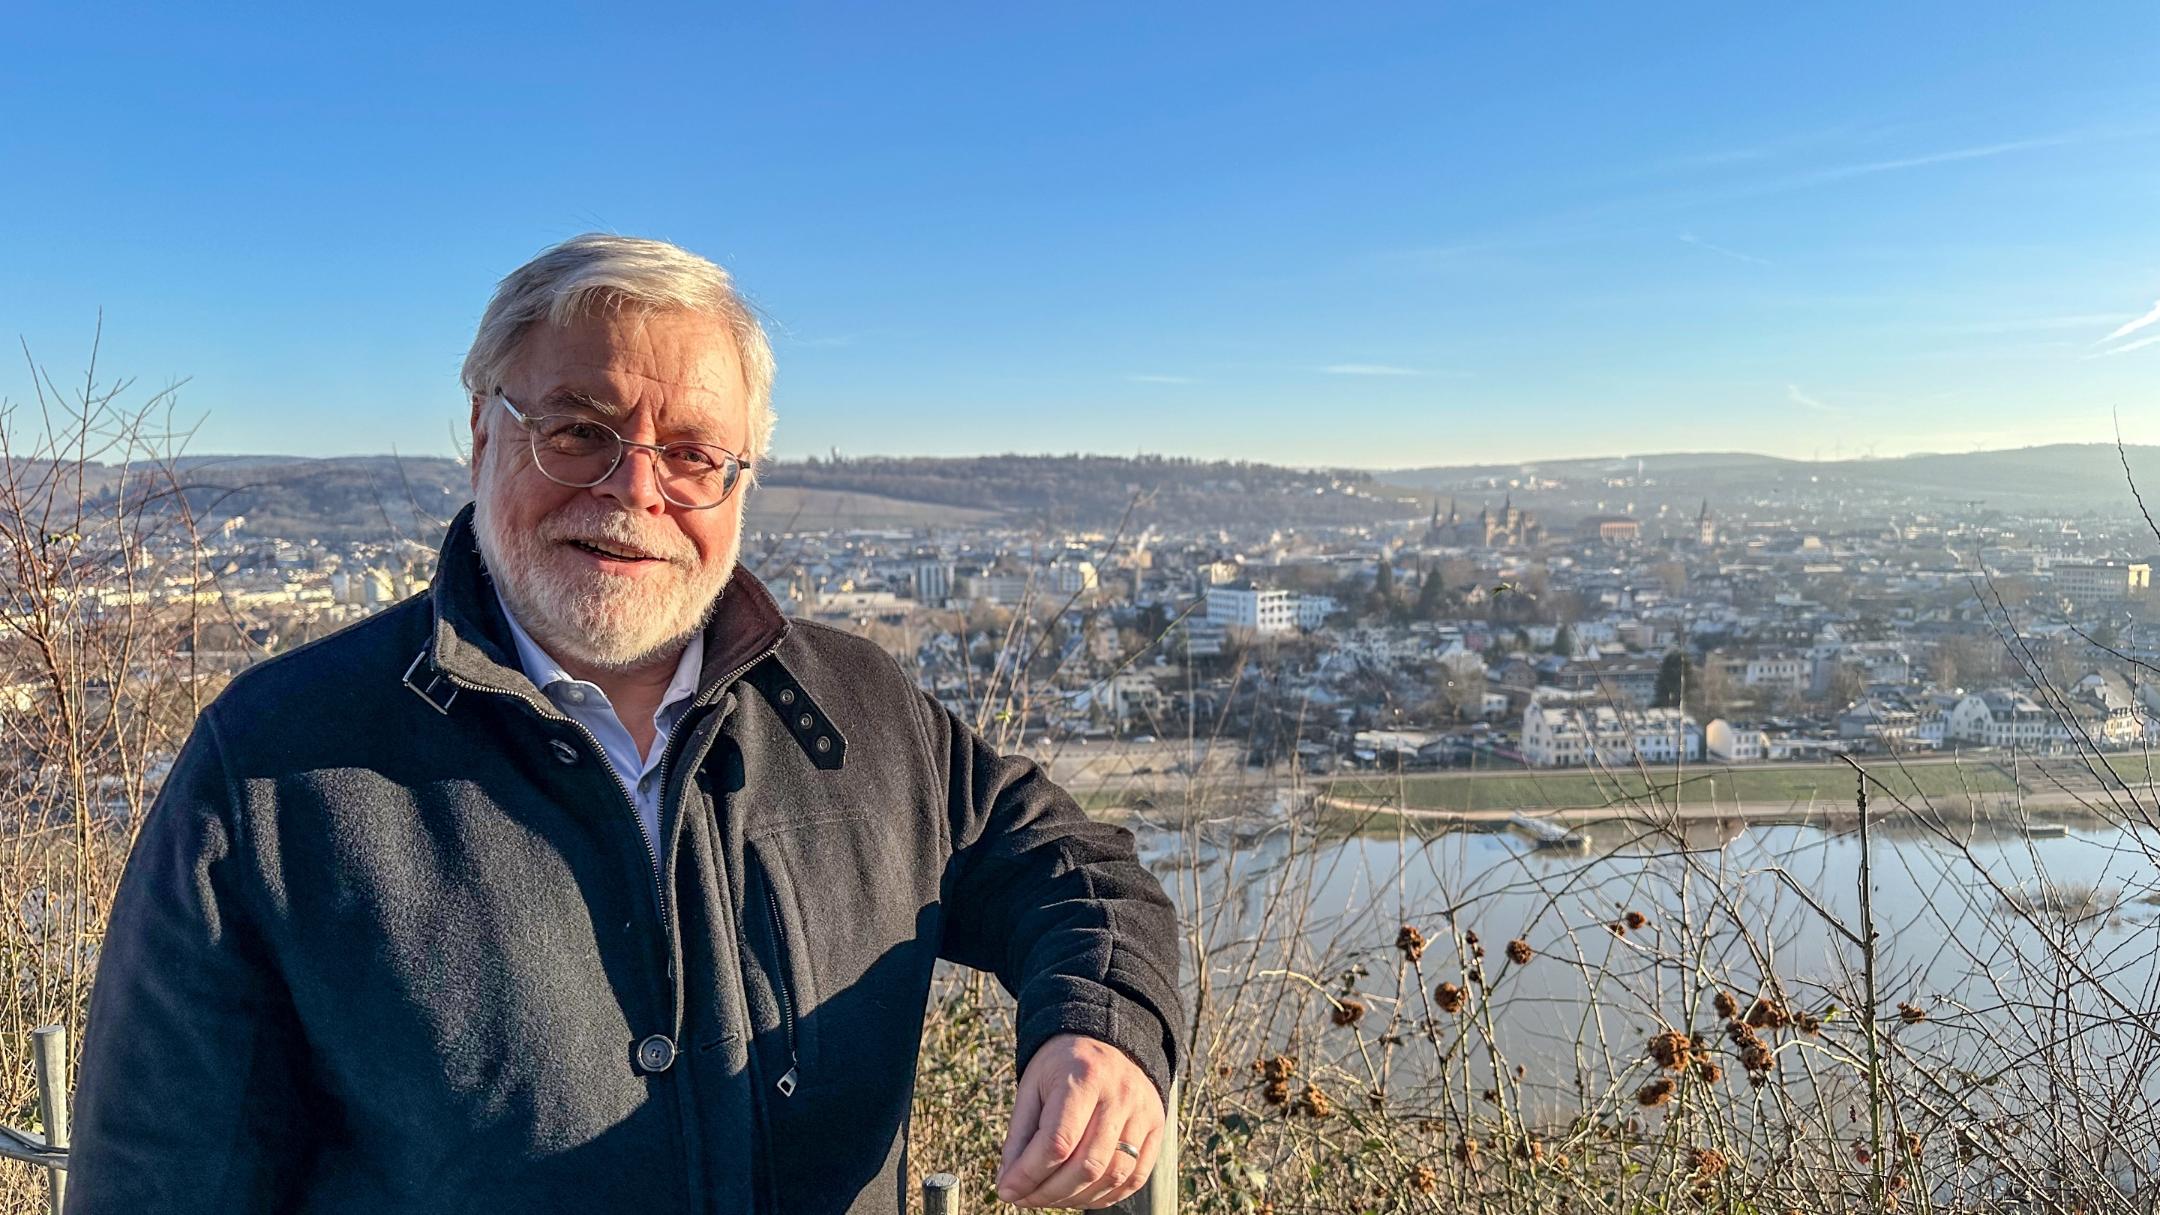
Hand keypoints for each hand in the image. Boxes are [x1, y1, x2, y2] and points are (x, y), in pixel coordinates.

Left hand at [995, 1032, 1163, 1209]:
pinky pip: (1135, 1177)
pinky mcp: (1156, 1127)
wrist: (1106, 1040)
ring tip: (1050, 1197)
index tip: (1007, 1191)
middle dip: (1050, 1193)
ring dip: (1076, 1199)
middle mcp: (1120, 1094)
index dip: (1029, 1175)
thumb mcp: (1032, 1088)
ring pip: (1113, 1176)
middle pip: (1087, 1165)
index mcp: (1084, 1077)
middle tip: (1025, 1199)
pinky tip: (1080, 1195)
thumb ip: (1019, 1136)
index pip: (1057, 1141)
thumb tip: (1010, 1185)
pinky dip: (1105, 1196)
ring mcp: (1143, 1112)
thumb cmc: (1062, 1066)